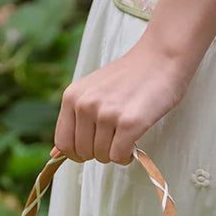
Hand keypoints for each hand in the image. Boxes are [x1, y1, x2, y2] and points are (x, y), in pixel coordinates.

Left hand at [53, 38, 192, 164]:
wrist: (161, 58)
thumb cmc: (129, 77)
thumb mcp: (93, 91)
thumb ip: (74, 120)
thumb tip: (54, 156)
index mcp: (72, 96)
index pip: (63, 143)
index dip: (77, 153)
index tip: (93, 148)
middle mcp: (85, 105)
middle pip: (83, 153)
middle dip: (99, 153)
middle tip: (115, 138)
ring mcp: (106, 114)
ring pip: (102, 157)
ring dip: (116, 154)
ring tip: (127, 136)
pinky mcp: (129, 123)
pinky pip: (119, 156)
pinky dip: (127, 157)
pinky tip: (134, 144)